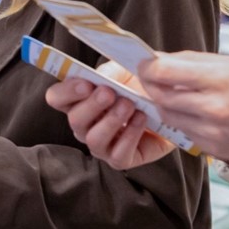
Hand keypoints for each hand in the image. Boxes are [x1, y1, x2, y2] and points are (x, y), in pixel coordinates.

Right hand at [45, 61, 176, 169]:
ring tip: (129, 105)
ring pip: (94, 139)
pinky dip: (130, 135)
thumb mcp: (125, 70)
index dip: (66, 91)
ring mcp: (102, 145)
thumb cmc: (142, 87)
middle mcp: (86, 125)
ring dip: (111, 120)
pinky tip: (141, 120)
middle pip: (74, 119)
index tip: (86, 84)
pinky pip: (118, 154)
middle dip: (92, 105)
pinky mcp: (121, 158)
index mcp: (79, 100)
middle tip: (110, 93)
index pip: (56, 98)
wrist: (171, 104)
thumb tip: (98, 77)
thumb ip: (109, 71)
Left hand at [136, 52, 228, 174]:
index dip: (147, 67)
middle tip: (153, 78)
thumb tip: (162, 59)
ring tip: (178, 94)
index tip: (144, 63)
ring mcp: (213, 132)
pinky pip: (185, 132)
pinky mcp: (214, 149)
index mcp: (219, 81)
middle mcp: (213, 109)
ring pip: (169, 117)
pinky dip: (184, 121)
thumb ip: (195, 62)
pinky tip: (197, 112)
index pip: (164, 73)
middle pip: (160, 97)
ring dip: (165, 104)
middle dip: (151, 86)